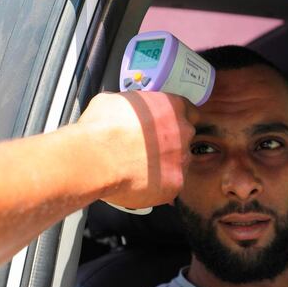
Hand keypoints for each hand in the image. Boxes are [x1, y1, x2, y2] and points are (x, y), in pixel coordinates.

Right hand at [77, 92, 197, 207]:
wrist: (96, 158)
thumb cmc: (103, 127)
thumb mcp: (114, 101)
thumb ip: (131, 106)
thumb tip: (125, 110)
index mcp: (172, 107)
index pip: (190, 112)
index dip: (178, 120)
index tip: (168, 127)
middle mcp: (184, 131)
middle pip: (185, 138)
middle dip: (170, 143)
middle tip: (147, 149)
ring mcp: (182, 159)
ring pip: (178, 162)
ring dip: (164, 165)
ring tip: (139, 169)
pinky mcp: (176, 183)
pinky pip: (170, 185)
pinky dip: (158, 186)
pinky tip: (139, 183)